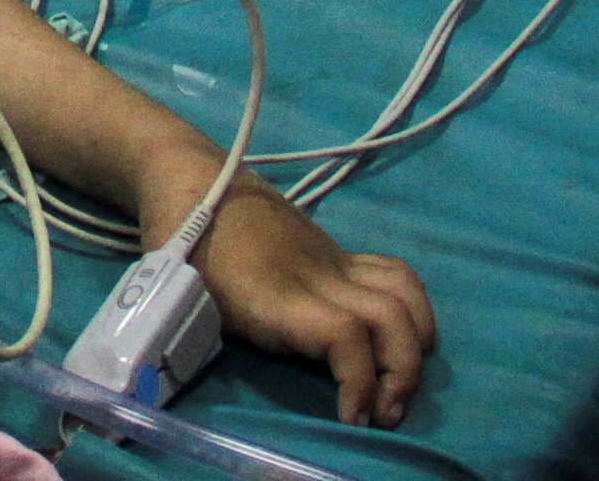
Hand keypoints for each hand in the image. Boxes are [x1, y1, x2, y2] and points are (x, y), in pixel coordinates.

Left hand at [171, 174, 436, 431]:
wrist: (193, 180)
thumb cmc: (182, 249)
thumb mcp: (183, 301)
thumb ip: (196, 343)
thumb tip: (183, 384)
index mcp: (274, 294)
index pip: (342, 332)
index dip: (358, 380)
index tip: (352, 419)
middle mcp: (316, 275)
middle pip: (389, 316)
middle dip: (403, 372)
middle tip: (385, 415)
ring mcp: (333, 260)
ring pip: (402, 292)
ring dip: (416, 344)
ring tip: (398, 384)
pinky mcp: (340, 253)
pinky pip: (394, 275)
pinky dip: (412, 312)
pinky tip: (400, 343)